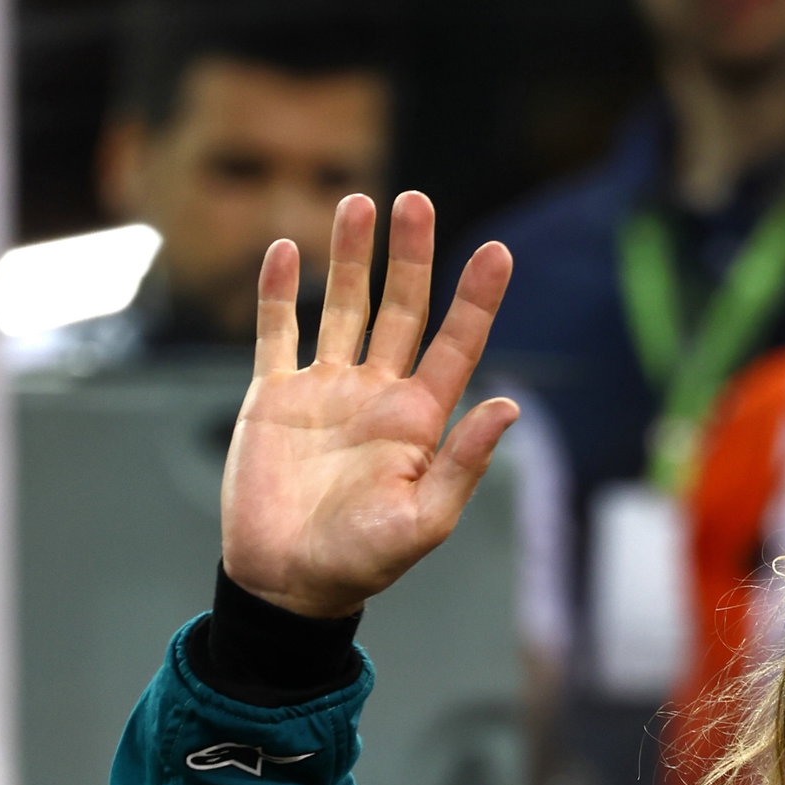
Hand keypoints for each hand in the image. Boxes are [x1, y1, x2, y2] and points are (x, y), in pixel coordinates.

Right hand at [221, 191, 516, 618]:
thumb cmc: (361, 562)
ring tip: (360, 203)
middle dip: (411, 257)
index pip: (456, 346)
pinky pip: (278, 332)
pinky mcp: (275, 397)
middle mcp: (377, 396)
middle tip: (416, 202)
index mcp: (419, 422)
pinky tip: (287, 250)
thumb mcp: (425, 521)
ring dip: (351, 258)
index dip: (477, 300)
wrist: (287, 582)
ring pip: (342, 307)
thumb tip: (509, 406)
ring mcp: (325, 391)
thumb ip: (463, 463)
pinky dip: (279, 291)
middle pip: (401, 310)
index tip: (499, 251)